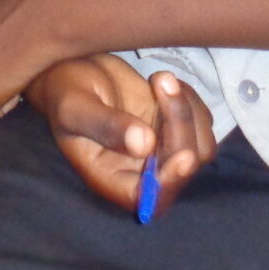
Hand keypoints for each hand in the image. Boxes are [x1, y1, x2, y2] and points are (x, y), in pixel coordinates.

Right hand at [25, 56, 216, 217]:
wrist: (76, 71)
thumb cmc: (65, 91)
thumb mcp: (74, 106)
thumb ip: (104, 125)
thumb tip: (143, 144)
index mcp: (111, 178)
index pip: (149, 198)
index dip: (171, 183)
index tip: (184, 157)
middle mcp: (141, 171)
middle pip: (183, 167)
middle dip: (181, 125)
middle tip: (160, 80)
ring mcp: (162, 150)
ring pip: (200, 146)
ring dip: (189, 110)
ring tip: (159, 78)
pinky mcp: (175, 128)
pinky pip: (203, 124)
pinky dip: (192, 100)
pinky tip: (164, 82)